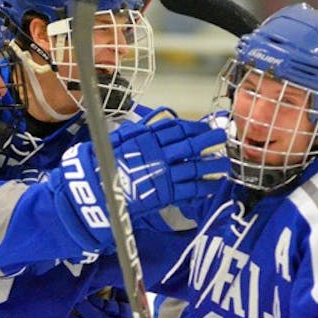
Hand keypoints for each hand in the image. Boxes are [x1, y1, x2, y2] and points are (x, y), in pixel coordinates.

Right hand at [47, 117, 228, 247]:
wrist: (92, 192)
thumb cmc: (99, 167)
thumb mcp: (114, 142)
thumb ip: (134, 132)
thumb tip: (147, 123)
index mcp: (146, 138)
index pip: (175, 128)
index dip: (192, 126)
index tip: (204, 126)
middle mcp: (158, 154)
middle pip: (190, 143)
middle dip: (208, 140)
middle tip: (222, 137)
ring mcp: (163, 174)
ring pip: (195, 166)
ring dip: (212, 165)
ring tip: (225, 164)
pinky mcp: (165, 194)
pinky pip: (190, 190)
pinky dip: (204, 188)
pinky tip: (213, 186)